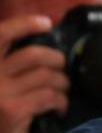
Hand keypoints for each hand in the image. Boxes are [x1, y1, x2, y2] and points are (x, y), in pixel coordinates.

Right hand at [0, 14, 68, 132]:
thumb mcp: (0, 90)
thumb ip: (10, 71)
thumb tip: (43, 53)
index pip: (0, 33)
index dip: (24, 24)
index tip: (46, 22)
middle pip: (34, 54)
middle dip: (56, 60)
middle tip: (62, 71)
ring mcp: (0, 92)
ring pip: (46, 76)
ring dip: (62, 83)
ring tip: (63, 93)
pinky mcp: (14, 110)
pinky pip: (49, 96)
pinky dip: (60, 101)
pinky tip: (59, 108)